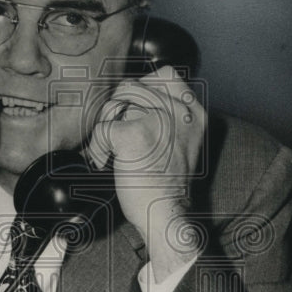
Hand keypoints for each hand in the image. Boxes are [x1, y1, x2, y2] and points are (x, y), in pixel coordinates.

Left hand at [87, 66, 205, 279]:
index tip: (132, 114)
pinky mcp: (134, 134)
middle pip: (133, 85)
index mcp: (194, 110)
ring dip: (106, 125)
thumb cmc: (166, 185)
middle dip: (117, 108)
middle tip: (115, 134)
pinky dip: (97, 147)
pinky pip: (102, 127)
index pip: (165, 75)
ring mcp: (158, 119)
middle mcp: (180, 110)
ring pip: (115, 102)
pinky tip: (105, 162)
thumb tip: (130, 97)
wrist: (167, 215)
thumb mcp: (181, 141)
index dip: (142, 90)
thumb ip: (167, 116)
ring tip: (110, 149)